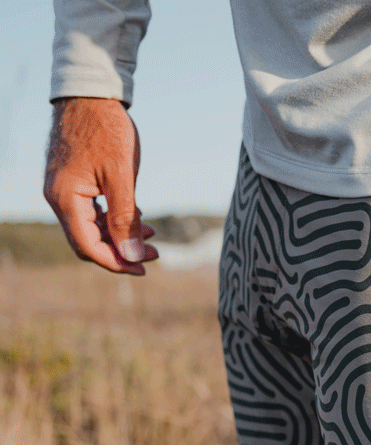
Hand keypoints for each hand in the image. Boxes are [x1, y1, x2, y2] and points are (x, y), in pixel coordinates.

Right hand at [43, 97, 157, 274]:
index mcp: (66, 199)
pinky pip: (90, 212)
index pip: (89, 247)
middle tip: (154, 252)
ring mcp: (62, 189)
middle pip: (88, 241)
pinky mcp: (71, 181)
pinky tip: (136, 216)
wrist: (91, 92)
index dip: (117, 262)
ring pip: (91, 228)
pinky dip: (112, 219)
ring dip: (120, 235)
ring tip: (150, 234)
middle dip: (122, 251)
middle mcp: (58, 197)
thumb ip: (125, 219)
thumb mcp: (121, 177)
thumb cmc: (106, 129)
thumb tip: (131, 255)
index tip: (144, 266)